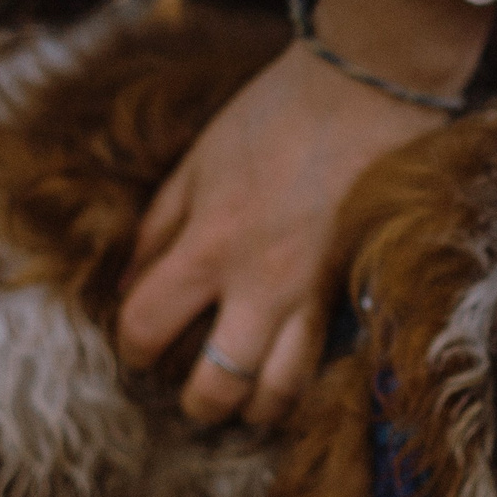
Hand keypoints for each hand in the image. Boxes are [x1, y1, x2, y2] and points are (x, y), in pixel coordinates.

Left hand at [118, 0, 492, 424]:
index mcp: (209, 245)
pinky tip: (297, 377)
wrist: (367, 88)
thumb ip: (158, 228)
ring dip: (258, 408)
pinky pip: (333, 361)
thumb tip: (129, 284)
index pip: (147, 325)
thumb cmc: (275, 114)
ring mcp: (316, 295)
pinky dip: (309, 381)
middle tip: (194, 399)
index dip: (132, 349)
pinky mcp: (357, 291)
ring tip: (247, 402)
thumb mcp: (197, 161)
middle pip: (219, 386)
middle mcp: (261, 285)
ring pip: (284, 391)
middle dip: (199, 405)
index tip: (137, 350)